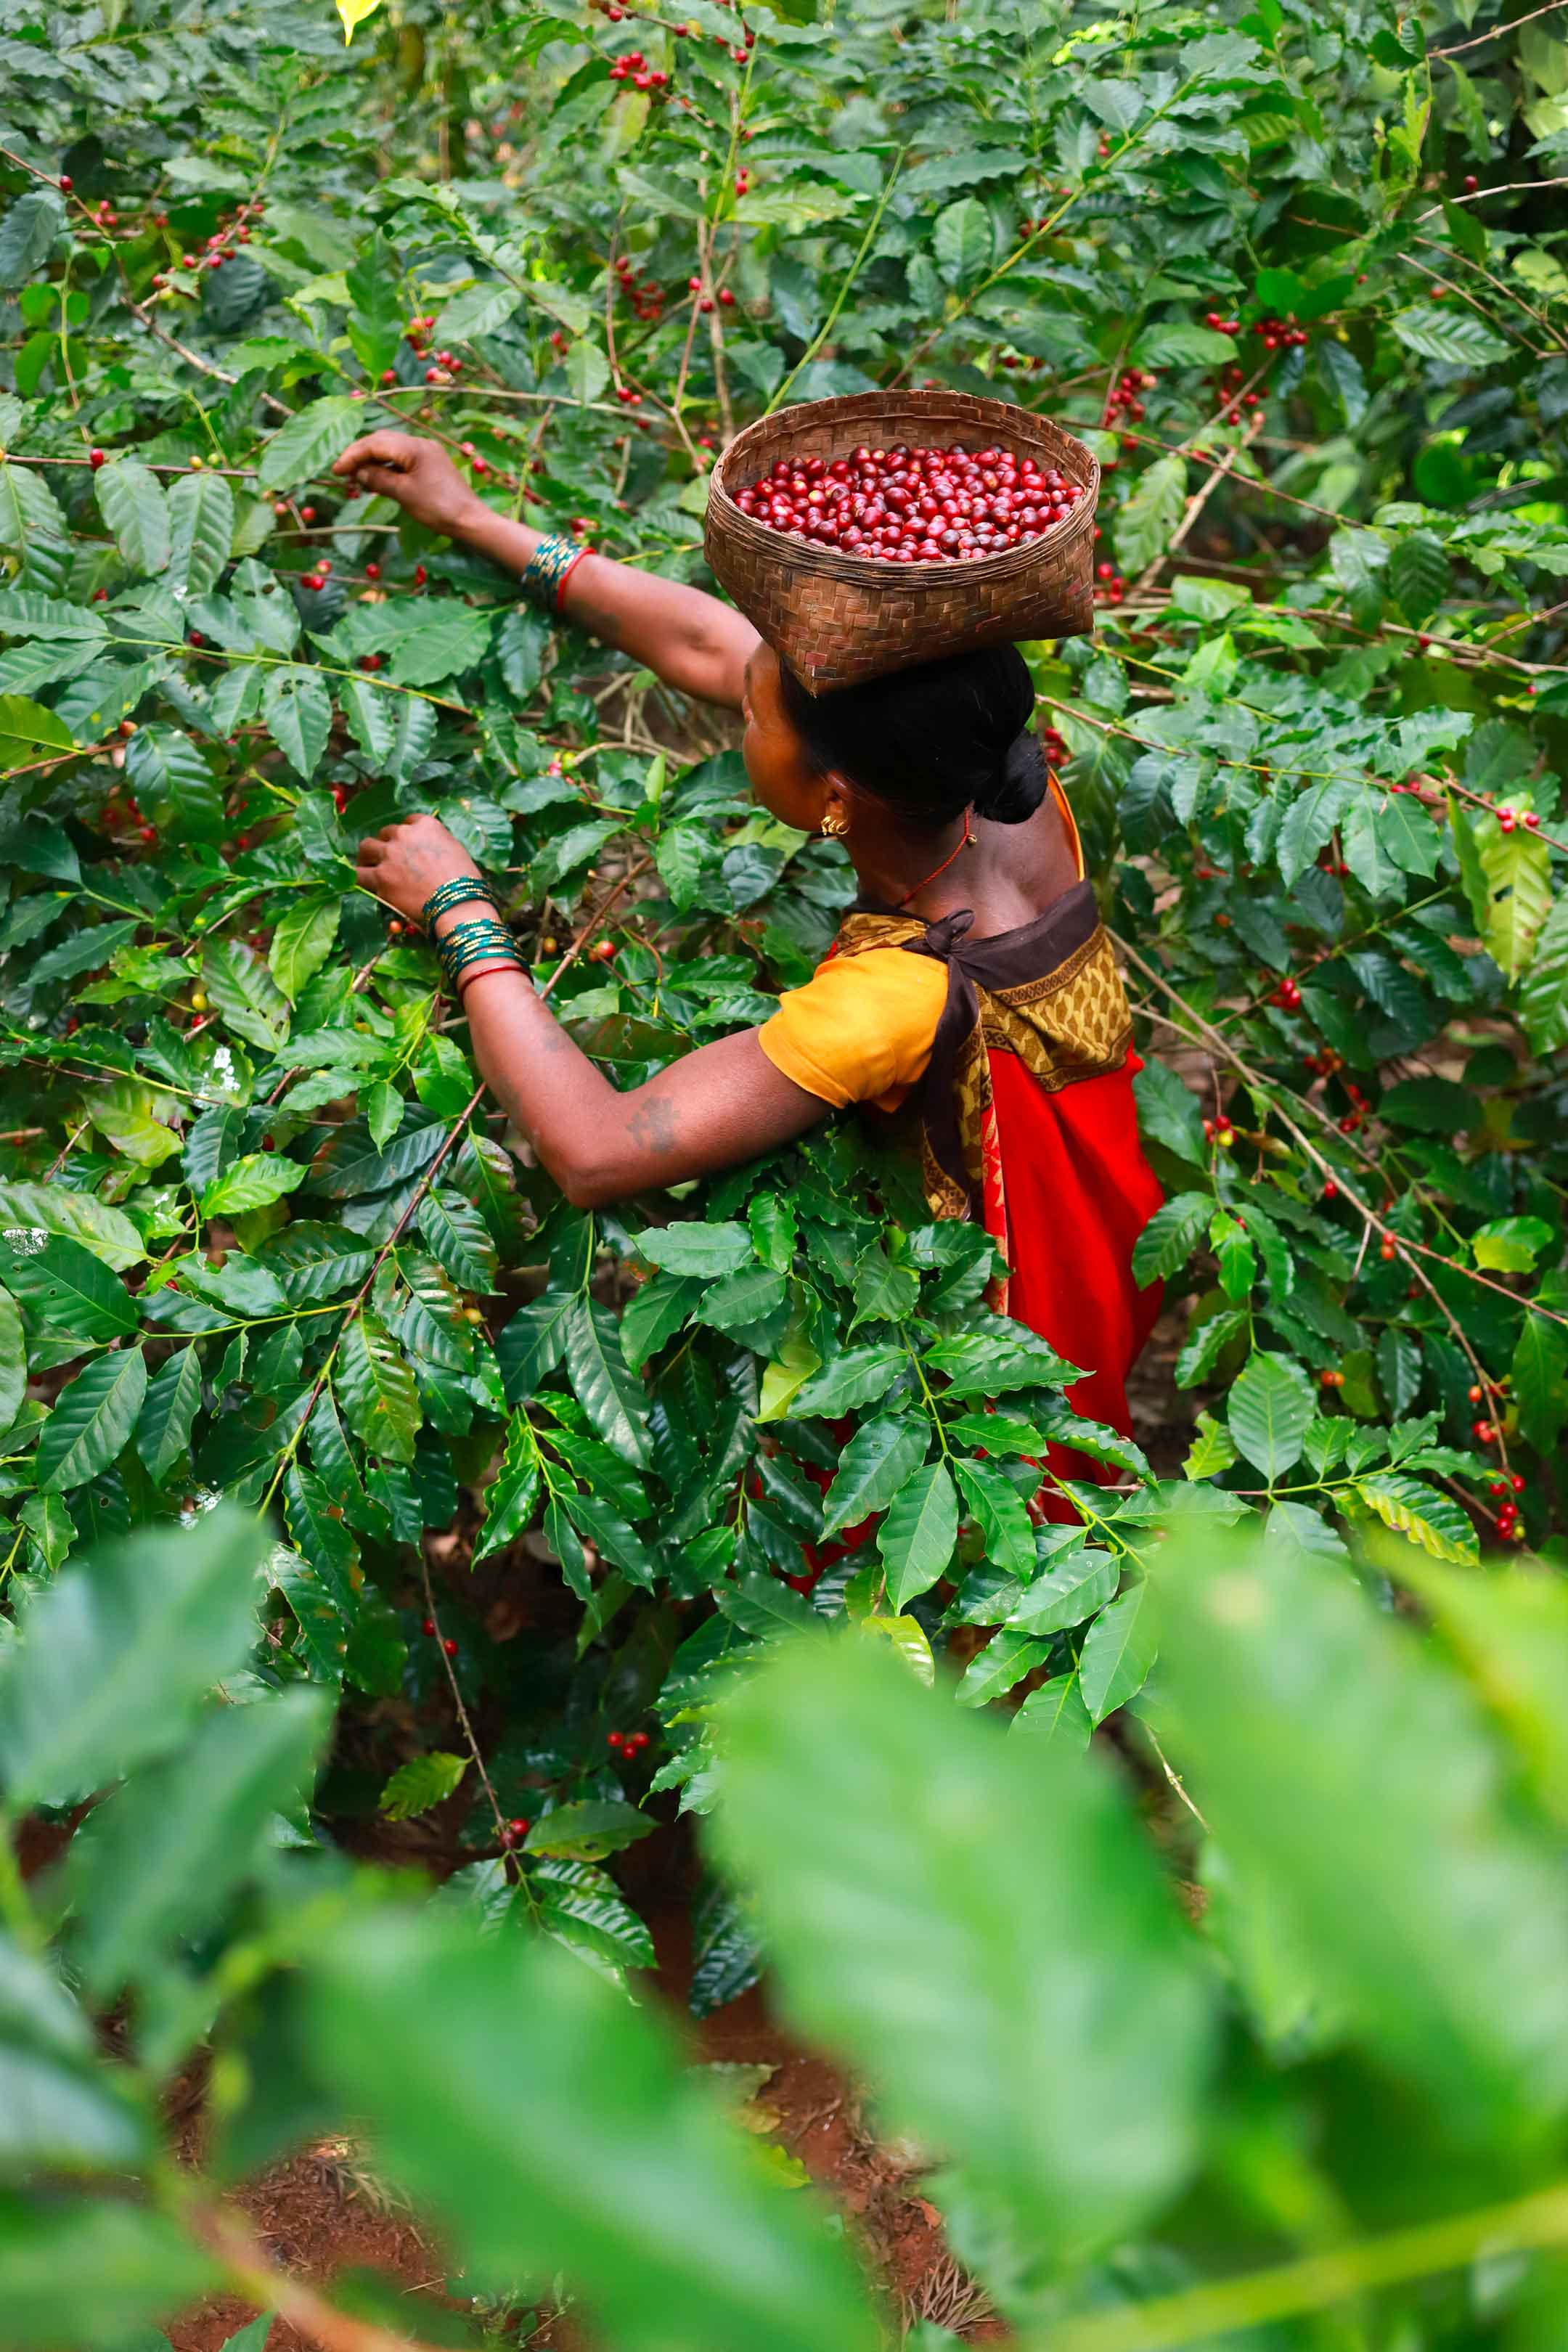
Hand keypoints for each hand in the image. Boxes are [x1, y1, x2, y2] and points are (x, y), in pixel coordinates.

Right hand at [332, 432, 480, 537]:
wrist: (471, 520)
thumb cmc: (438, 508)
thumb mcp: (404, 494)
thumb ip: (378, 479)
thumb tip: (357, 472)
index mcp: (414, 447)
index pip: (374, 443)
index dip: (352, 456)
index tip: (336, 470)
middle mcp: (420, 443)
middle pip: (381, 441)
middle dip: (360, 455)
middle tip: (342, 472)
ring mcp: (427, 452)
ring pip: (391, 449)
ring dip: (372, 460)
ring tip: (357, 478)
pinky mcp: (431, 463)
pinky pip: (402, 459)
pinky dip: (387, 466)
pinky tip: (377, 479)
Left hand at [356, 813, 485, 928]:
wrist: (458, 904)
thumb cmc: (466, 882)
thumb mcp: (456, 850)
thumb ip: (437, 844)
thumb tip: (428, 852)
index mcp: (426, 825)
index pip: (409, 822)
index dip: (407, 835)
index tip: (407, 846)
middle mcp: (404, 834)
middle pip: (386, 833)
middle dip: (387, 844)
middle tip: (389, 858)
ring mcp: (389, 855)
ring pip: (367, 847)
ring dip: (368, 855)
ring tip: (368, 865)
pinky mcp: (380, 877)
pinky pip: (359, 873)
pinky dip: (359, 876)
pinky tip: (361, 881)